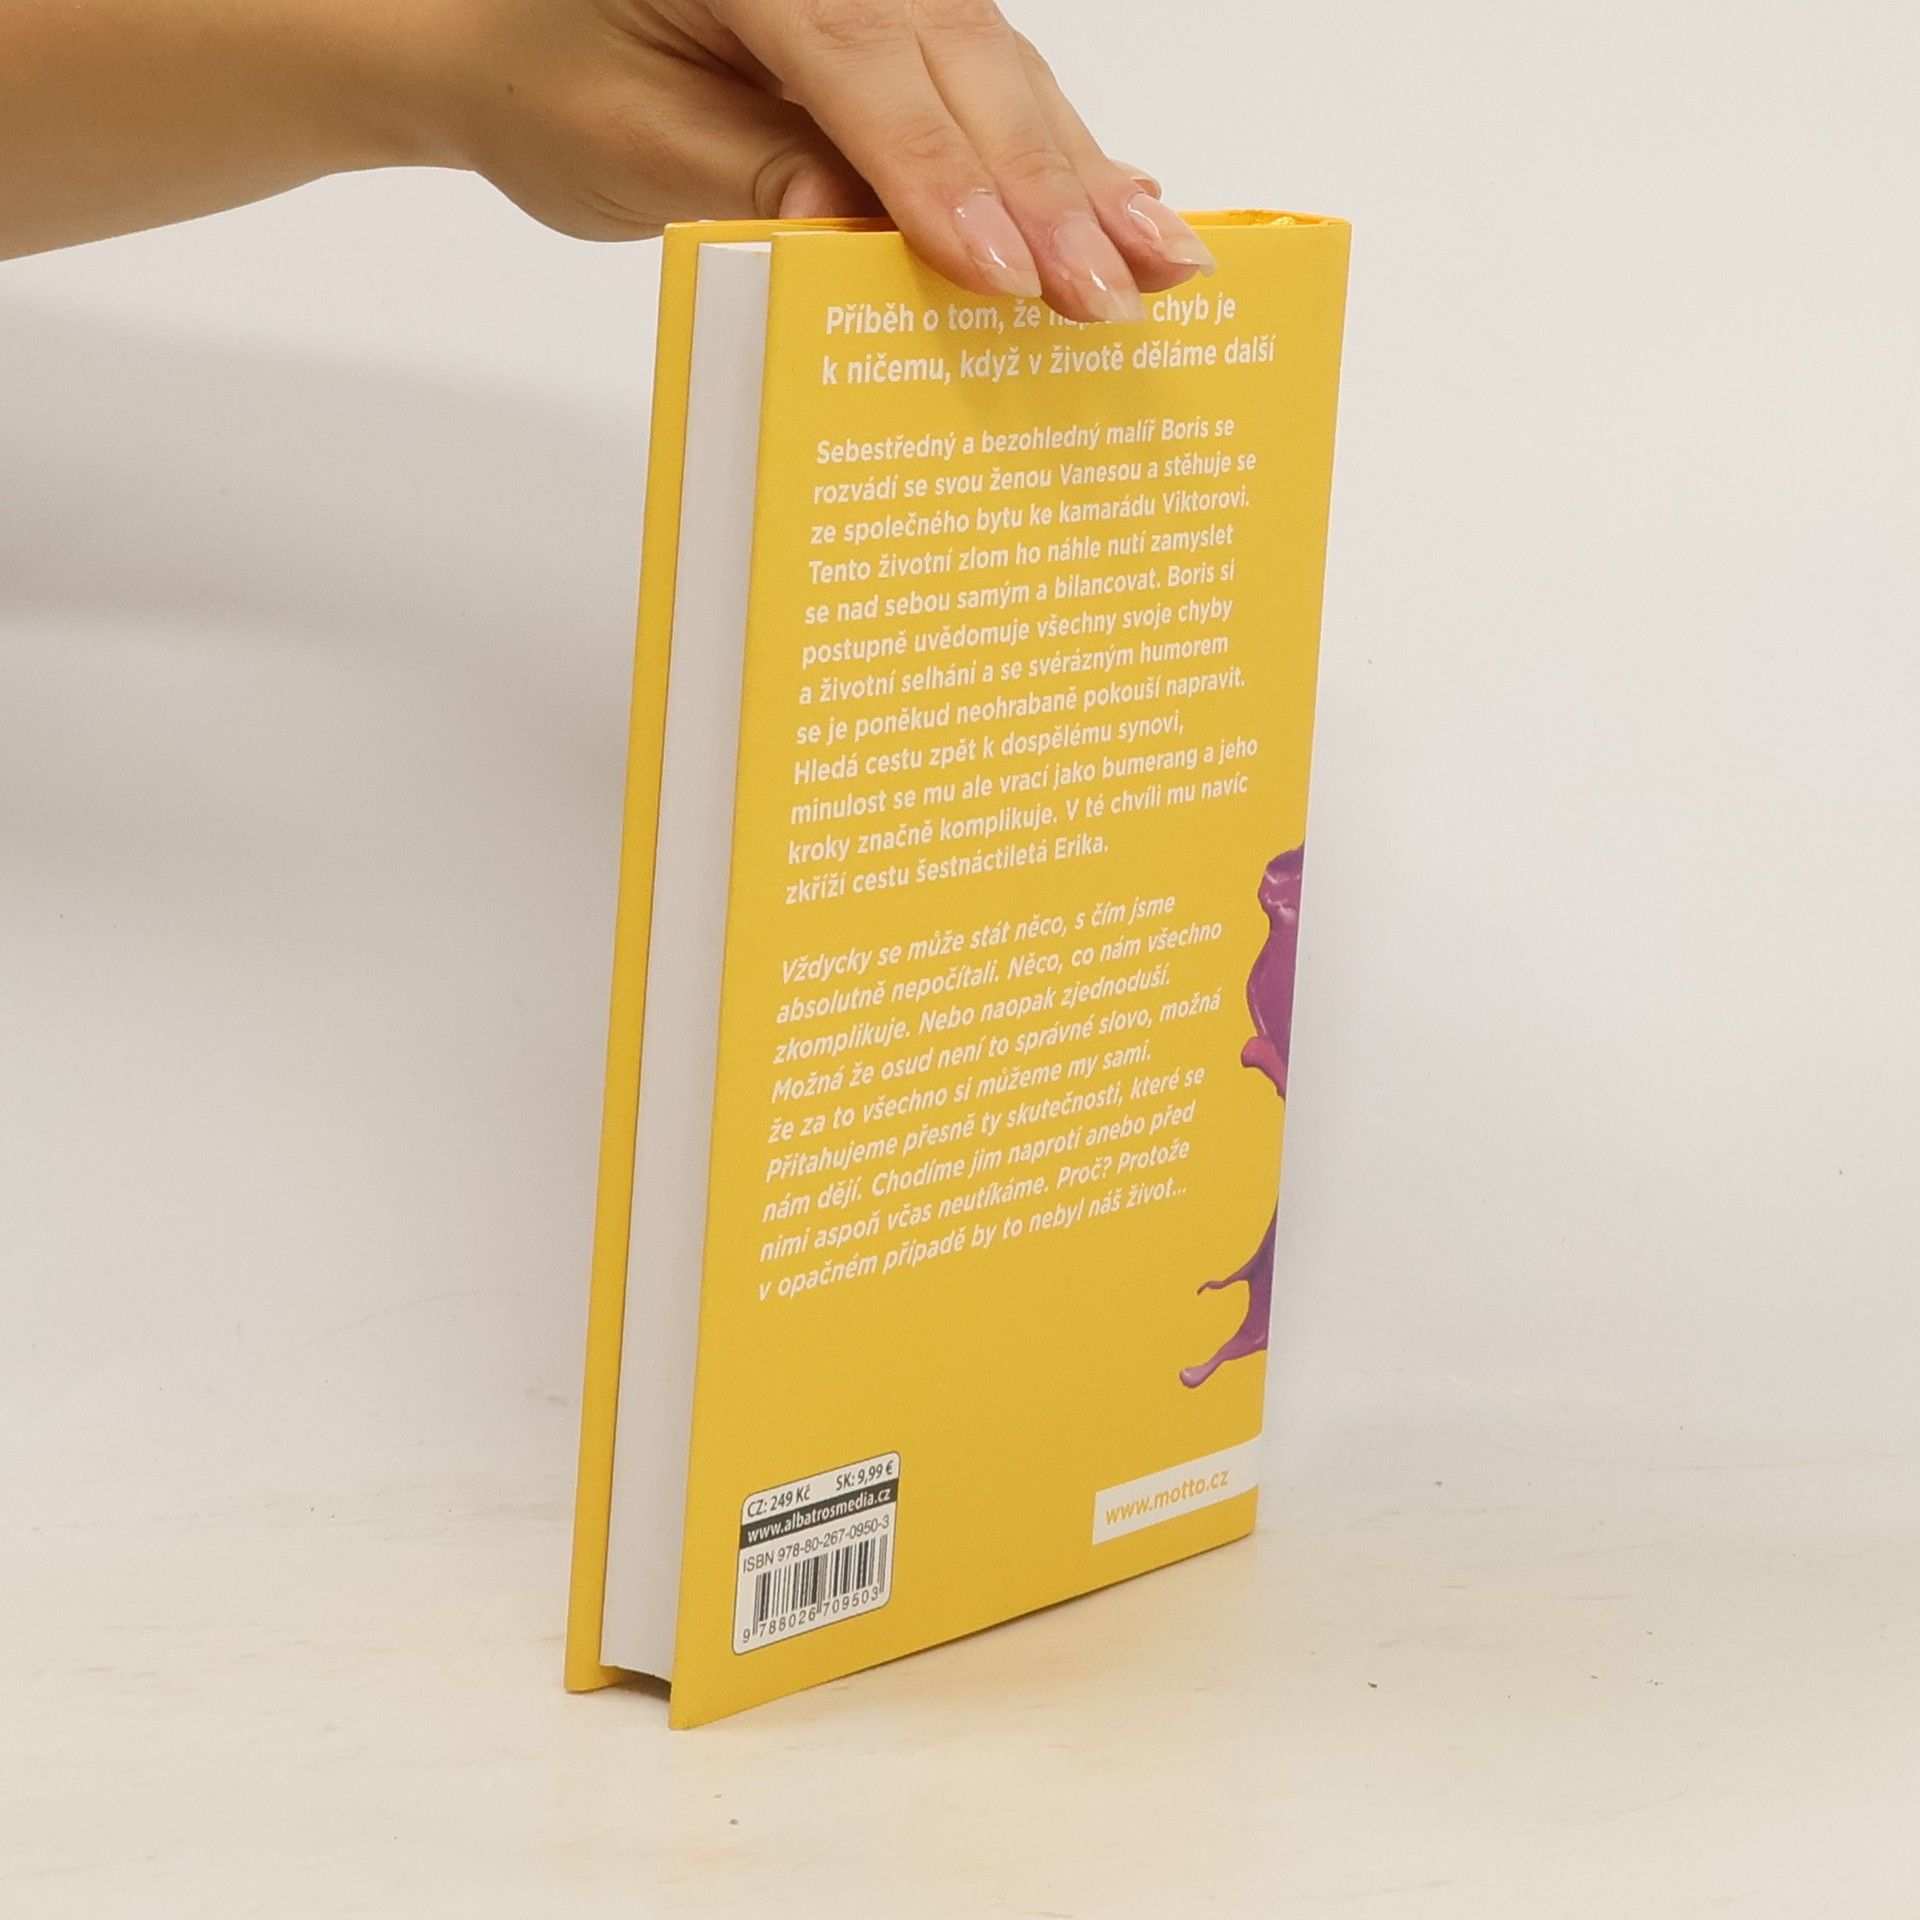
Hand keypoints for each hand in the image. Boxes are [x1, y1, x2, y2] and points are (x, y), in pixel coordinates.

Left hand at [432, 0, 1215, 319]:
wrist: (504, 38)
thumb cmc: (549, 84)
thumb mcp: (639, 146)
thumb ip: (761, 179)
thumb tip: (872, 238)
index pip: (865, 66)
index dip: (943, 178)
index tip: (1005, 273)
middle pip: (962, 66)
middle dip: (1046, 192)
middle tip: (1114, 291)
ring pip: (1000, 74)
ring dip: (1082, 176)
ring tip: (1162, 261)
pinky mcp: (900, 25)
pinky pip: (990, 85)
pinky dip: (1058, 156)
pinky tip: (1128, 203)